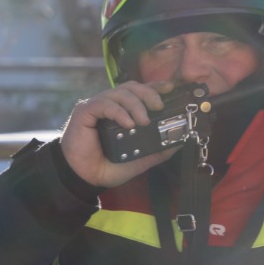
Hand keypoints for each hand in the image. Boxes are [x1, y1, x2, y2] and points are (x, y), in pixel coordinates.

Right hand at [58, 81, 181, 188]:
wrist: (85, 177)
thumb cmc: (107, 166)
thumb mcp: (139, 159)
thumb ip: (157, 150)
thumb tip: (178, 142)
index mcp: (122, 111)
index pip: (139, 92)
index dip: (154, 87)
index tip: (170, 88)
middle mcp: (110, 105)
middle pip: (131, 87)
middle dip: (148, 93)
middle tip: (159, 106)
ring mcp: (96, 107)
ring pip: (119, 92)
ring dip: (135, 104)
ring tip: (143, 121)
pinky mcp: (85, 112)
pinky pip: (104, 104)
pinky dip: (119, 111)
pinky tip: (128, 123)